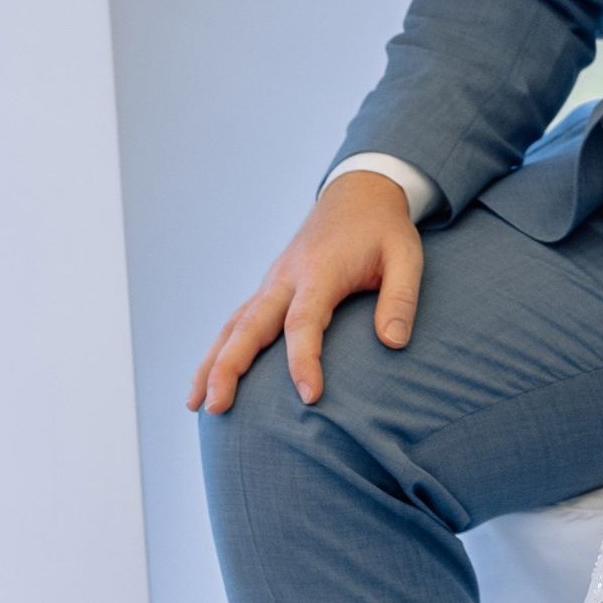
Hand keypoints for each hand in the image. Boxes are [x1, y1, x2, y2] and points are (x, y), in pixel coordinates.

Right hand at [188, 172, 423, 413]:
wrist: (358, 194)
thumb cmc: (383, 229)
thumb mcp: (406, 256)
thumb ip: (401, 300)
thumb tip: (394, 343)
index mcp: (320, 270)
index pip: (303, 321)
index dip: (304, 360)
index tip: (310, 397)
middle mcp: (286, 277)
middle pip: (249, 326)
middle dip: (229, 368)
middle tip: (215, 408)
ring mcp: (272, 282)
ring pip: (234, 326)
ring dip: (212, 364)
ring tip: (195, 405)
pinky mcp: (269, 288)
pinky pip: (238, 321)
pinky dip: (219, 349)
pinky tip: (207, 379)